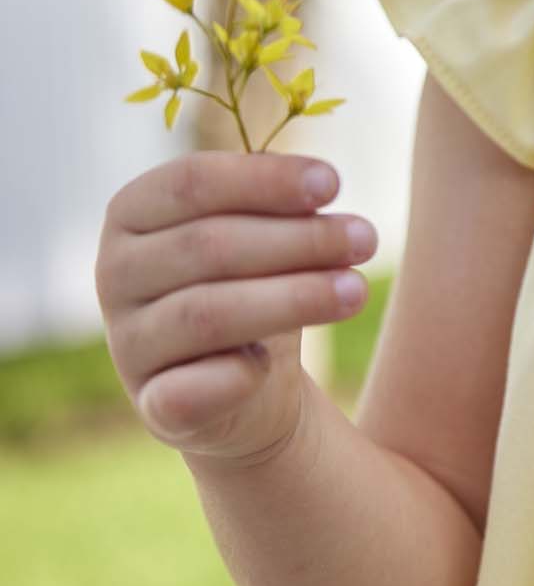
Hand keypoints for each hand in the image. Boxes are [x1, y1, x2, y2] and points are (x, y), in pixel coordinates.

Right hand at [95, 150, 377, 466]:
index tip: (333, 182)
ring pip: (207, 313)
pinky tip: (270, 366)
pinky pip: (187, 392)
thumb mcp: (263, 235)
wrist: (247, 388)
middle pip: (207, 246)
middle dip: (298, 240)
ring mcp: (128, 344)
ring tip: (357, 290)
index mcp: (131, 214)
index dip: (264, 179)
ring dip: (293, 298)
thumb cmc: (253, 285)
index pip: (191, 183)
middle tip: (366, 238)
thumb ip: (277, 206)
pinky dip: (233, 376)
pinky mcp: (153, 406)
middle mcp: (114, 274)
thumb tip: (323, 185)